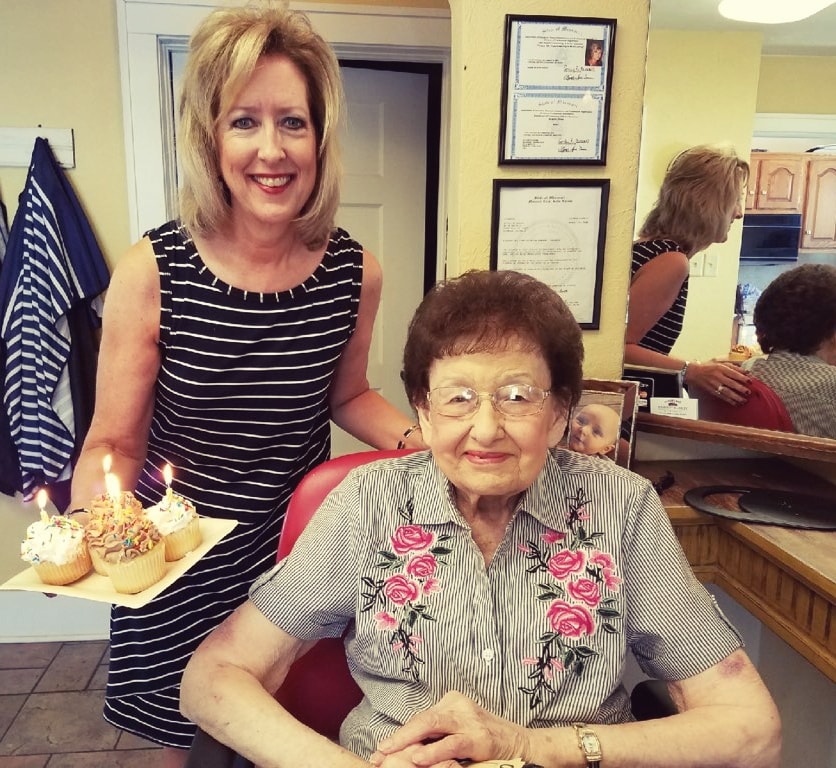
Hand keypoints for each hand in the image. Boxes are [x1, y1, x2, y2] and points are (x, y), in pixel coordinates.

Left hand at [370, 691, 529, 767]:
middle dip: (398, 737)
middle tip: (379, 752)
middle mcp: (458, 706)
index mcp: (451, 703)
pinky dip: (433, 751)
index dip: (399, 734)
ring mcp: (469, 719)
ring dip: (408, 741)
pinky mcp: (479, 736)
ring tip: (390, 753)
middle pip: (422, 719)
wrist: (522, 744)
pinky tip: (418, 758)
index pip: (420, 718)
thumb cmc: (487, 740)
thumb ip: (437, 737)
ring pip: (432, 725)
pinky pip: (451, 744)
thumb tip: (405, 749)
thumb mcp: (459, 734)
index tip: (381, 749)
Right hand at [686, 360, 750, 404]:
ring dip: (735, 397)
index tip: (750, 381)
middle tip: (748, 392)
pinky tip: (735, 403)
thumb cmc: (708, 367)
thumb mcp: (720, 362)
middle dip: (740, 388)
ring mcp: (714, 384)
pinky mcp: (712, 391)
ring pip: (726, 392)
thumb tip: (745, 371)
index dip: (742, 377)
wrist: (693, 372)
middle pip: (731, 383)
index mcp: (720, 368)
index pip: (733, 373)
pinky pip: (721, 396)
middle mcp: (717, 376)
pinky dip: (729, 400)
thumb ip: (733, 366)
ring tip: (743, 400)